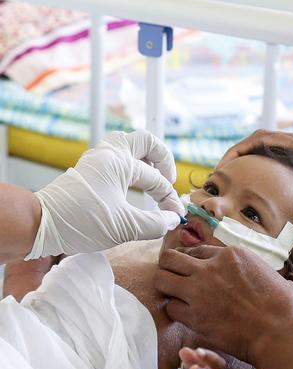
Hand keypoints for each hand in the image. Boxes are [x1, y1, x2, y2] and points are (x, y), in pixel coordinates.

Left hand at [26, 130, 183, 258]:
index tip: (176, 216)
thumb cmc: (81, 222)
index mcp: (120, 163)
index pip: (156, 179)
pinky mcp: (87, 170)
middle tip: (167, 180)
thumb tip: (172, 220)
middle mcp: (109, 154)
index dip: (169, 199)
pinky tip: (131, 184)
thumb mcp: (125, 227)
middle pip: (146, 141)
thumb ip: (155, 224)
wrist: (40, 224)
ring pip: (127, 144)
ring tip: (151, 178)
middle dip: (163, 159)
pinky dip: (129, 166)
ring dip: (144, 158)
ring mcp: (96, 160)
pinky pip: (115, 156)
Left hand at [155, 246, 292, 368]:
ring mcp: (199, 291)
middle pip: (170, 258)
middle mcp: (210, 267)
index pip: (196, 250)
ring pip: (161, 279)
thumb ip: (240, 265)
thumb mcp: (261, 268)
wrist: (279, 329)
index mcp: (230, 254)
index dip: (192, 261)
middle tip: (174, 277)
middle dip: (168, 267)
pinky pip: (170, 308)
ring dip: (166, 287)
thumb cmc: (280, 302)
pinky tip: (187, 314)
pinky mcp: (194, 315)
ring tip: (175, 295)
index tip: (192, 270)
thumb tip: (235, 270)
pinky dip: (175, 311)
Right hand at [216, 130, 292, 239]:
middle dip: (241, 159)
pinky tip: (273, 197)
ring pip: (277, 155)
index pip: (265, 138)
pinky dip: (274, 174)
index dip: (239, 149)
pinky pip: (290, 165)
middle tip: (224, 182)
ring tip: (241, 189)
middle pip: (265, 145)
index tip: (222, 167)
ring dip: (257, 166)